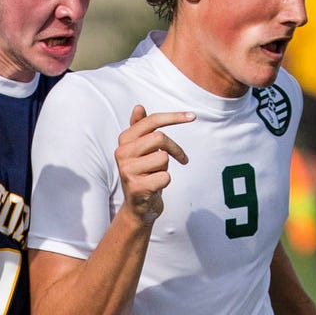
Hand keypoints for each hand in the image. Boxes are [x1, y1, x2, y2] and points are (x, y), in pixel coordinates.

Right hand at [116, 104, 193, 224]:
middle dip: (175, 149)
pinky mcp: (137, 187)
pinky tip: (155, 187)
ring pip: (163, 158)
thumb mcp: (141, 150)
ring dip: (166, 168)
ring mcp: (127, 171)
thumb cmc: (143, 175)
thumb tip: (138, 107)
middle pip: (159, 138)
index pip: (151, 122)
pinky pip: (165, 177)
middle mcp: (122, 153)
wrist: (138, 207)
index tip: (193, 117)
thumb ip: (139, 129)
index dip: (174, 117)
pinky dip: (165, 182)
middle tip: (182, 159)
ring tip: (157, 175)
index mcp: (124, 140)